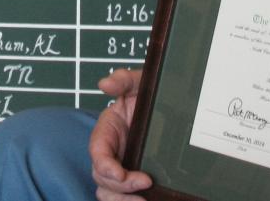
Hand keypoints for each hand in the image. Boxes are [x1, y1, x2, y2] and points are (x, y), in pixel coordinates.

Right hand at [89, 68, 152, 200]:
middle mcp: (111, 152)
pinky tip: (148, 199)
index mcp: (107, 130)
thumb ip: (123, 80)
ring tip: (145, 199)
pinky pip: (124, 197)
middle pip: (103, 178)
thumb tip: (105, 83)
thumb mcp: (138, 83)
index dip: (105, 166)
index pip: (98, 152)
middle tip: (145, 183)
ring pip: (109, 193)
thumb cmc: (148, 95)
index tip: (121, 174)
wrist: (171, 106)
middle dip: (120, 186)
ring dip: (123, 200)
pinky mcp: (133, 179)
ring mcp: (121, 167)